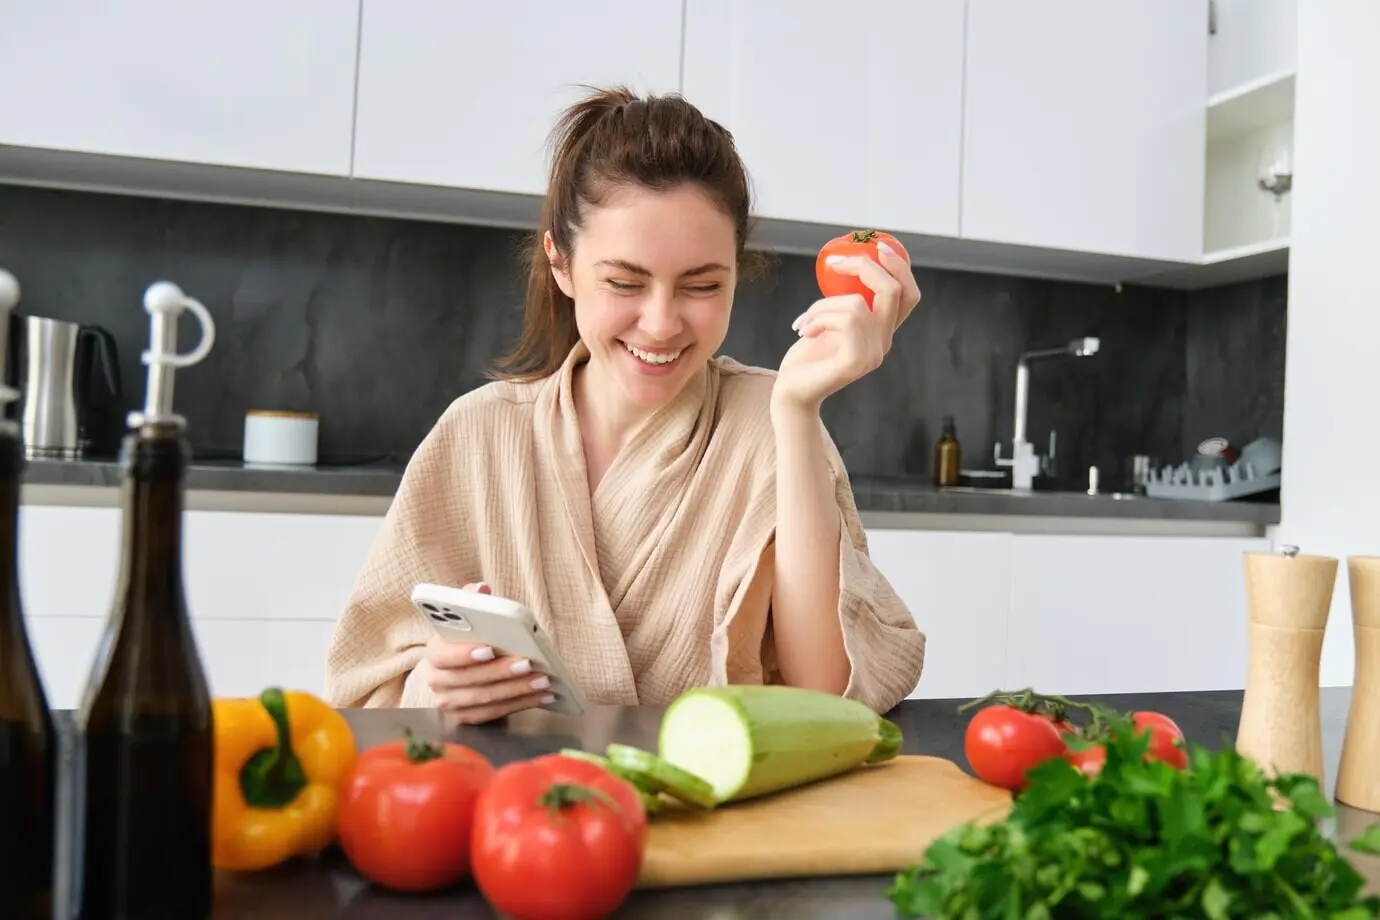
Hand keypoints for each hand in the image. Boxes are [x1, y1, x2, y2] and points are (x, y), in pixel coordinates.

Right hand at [416, 582, 557, 723]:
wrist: (458, 669)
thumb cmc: (468, 639)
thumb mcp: (466, 617)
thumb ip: (471, 602)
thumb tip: (480, 590)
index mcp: (435, 652)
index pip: (443, 655)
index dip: (464, 654)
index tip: (490, 649)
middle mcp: (437, 681)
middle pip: (470, 680)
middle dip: (502, 672)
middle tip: (529, 664)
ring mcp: (450, 703)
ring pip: (485, 698)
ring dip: (517, 690)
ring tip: (543, 680)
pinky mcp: (466, 718)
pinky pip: (495, 713)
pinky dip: (521, 704)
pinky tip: (543, 696)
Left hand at [773, 240, 921, 411]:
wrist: (792, 391)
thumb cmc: (807, 357)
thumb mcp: (829, 321)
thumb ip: (846, 302)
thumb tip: (848, 262)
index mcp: (882, 332)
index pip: (908, 295)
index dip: (899, 267)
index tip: (877, 247)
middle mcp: (884, 344)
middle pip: (893, 290)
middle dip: (864, 267)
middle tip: (834, 264)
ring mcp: (872, 355)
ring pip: (857, 304)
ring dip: (822, 305)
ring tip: (804, 321)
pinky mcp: (855, 362)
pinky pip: (844, 320)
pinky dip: (819, 318)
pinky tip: (804, 331)